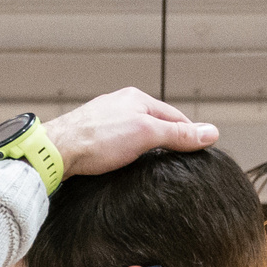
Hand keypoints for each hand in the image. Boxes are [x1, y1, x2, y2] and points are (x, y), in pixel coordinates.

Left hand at [42, 88, 219, 176]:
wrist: (56, 151)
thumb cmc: (97, 140)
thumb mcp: (147, 134)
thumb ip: (178, 134)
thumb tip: (210, 133)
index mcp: (136, 99)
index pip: (174, 115)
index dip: (188, 134)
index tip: (198, 151)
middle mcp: (119, 106)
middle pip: (153, 124)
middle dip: (165, 142)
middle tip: (177, 164)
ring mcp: (103, 121)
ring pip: (133, 135)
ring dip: (144, 150)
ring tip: (152, 168)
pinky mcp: (89, 138)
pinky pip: (115, 145)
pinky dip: (124, 156)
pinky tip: (124, 168)